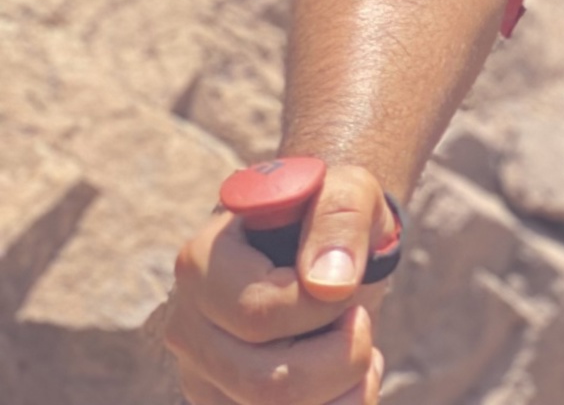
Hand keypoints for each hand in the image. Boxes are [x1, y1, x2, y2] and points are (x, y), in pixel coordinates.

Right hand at [164, 161, 393, 404]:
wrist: (323, 247)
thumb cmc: (329, 214)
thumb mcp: (346, 192)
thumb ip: (340, 219)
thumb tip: (330, 284)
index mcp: (201, 266)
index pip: (260, 315)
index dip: (323, 308)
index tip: (347, 283)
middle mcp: (188, 330)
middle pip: (265, 385)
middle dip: (342, 358)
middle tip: (361, 319)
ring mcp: (201, 379)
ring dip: (345, 391)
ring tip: (363, 350)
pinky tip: (350, 382)